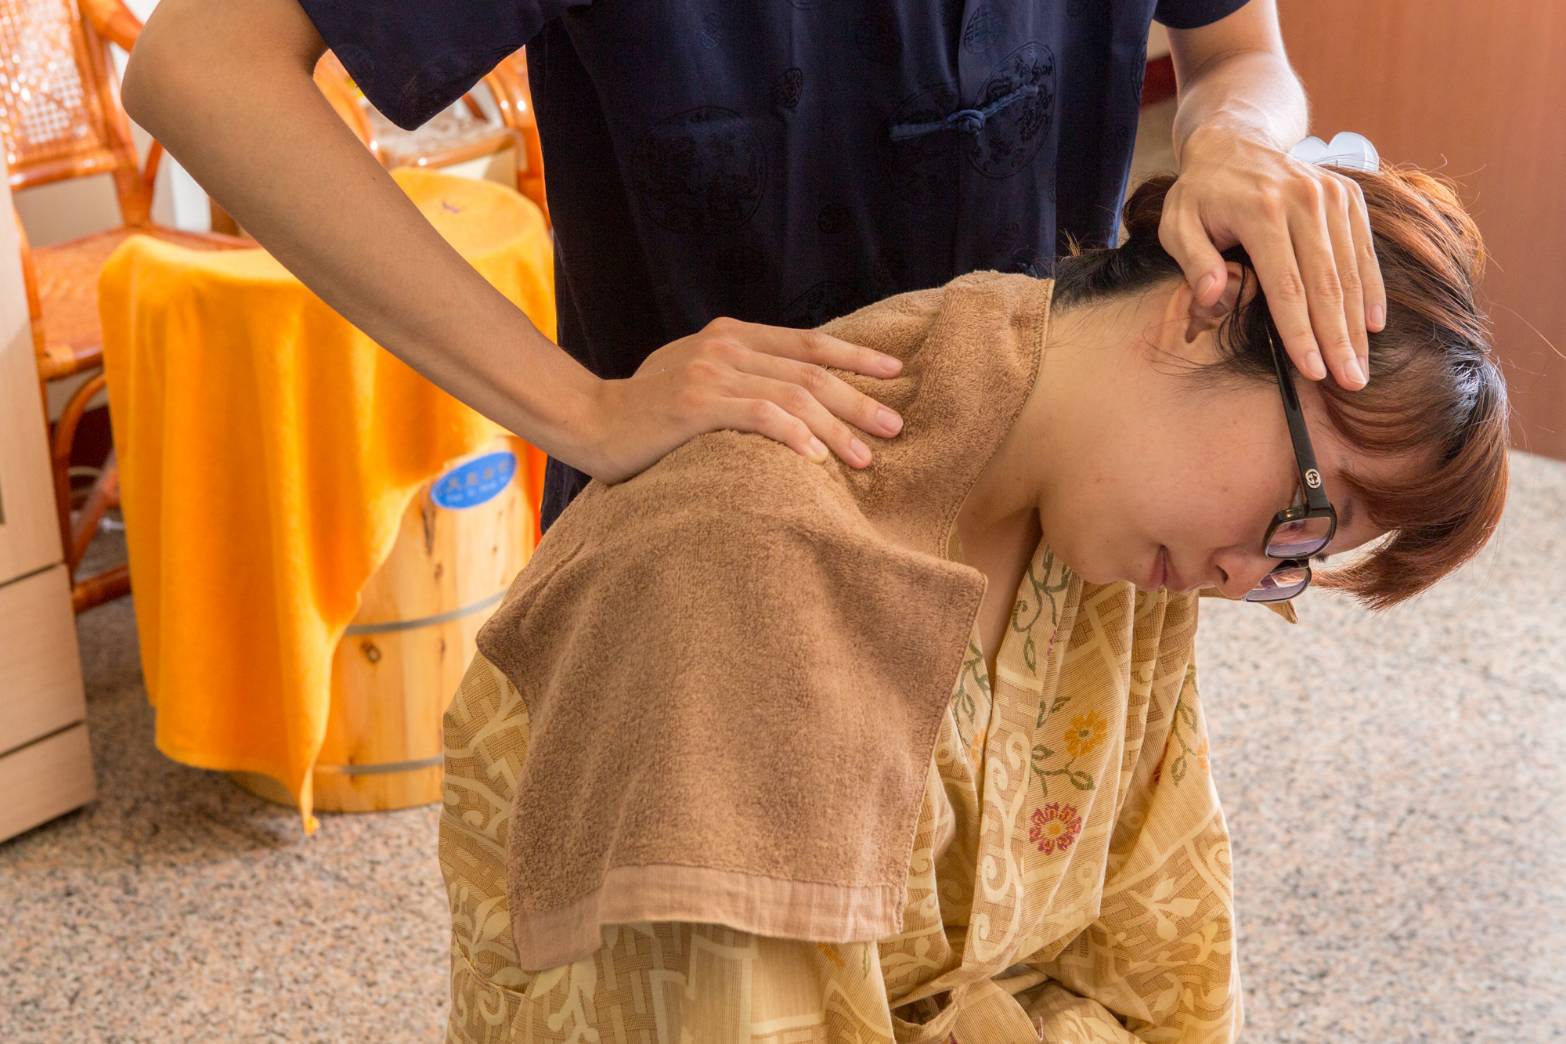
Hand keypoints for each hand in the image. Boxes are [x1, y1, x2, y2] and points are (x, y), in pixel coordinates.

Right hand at [577, 317, 905, 484]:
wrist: (588, 421)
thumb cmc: (647, 413)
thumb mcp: (698, 380)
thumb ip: (741, 377)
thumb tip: (797, 397)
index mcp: (731, 335)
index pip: (809, 344)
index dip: (856, 357)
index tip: (895, 373)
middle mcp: (725, 346)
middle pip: (811, 371)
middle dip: (859, 400)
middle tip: (894, 427)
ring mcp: (710, 372)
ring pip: (794, 396)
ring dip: (836, 428)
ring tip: (865, 457)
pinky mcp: (696, 403)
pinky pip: (760, 416)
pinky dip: (794, 436)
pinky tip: (816, 460)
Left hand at [1161, 123, 1386, 389]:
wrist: (1233, 142)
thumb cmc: (1200, 195)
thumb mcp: (1178, 224)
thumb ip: (1194, 261)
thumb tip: (1211, 296)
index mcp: (1261, 211)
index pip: (1286, 286)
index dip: (1301, 333)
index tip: (1312, 371)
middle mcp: (1304, 200)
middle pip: (1327, 283)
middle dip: (1339, 338)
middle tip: (1351, 382)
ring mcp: (1331, 195)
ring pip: (1351, 270)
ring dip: (1358, 323)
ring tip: (1361, 367)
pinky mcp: (1348, 197)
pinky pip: (1363, 250)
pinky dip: (1371, 289)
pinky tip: (1373, 326)